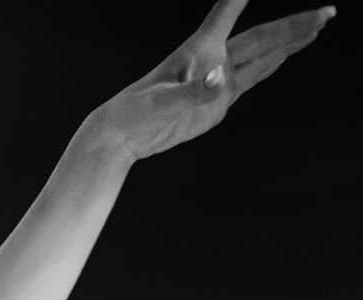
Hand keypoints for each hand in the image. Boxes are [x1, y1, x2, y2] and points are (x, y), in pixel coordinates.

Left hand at [97, 0, 334, 161]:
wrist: (122, 136)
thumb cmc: (133, 112)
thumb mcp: (160, 102)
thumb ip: (193, 92)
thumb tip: (221, 81)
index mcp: (197, 50)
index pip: (226, 13)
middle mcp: (212, 61)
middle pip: (260, 37)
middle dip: (293, 26)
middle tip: (326, 12)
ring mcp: (218, 83)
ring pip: (262, 57)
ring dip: (289, 43)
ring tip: (316, 28)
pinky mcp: (217, 104)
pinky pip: (250, 80)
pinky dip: (271, 66)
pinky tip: (284, 56)